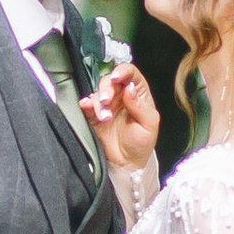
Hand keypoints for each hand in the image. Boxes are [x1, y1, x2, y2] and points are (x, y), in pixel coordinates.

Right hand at [81, 61, 159, 182]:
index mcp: (137, 94)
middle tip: (107, 100)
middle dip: (106, 88)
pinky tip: (86, 107)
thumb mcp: (148, 124)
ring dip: (98, 101)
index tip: (116, 78)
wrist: (127, 162)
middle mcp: (121, 96)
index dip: (123, 71)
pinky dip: (85, 103)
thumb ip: (139, 105)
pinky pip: (87, 104)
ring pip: (97, 92)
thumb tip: (130, 87)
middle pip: (110, 80)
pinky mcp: (94, 115)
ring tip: (104, 117)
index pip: (130, 74)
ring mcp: (107, 105)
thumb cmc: (141, 143)